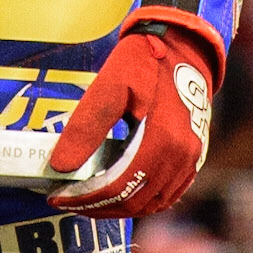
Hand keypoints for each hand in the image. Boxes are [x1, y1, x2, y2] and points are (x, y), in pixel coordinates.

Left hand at [47, 19, 215, 216]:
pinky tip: (120, 192)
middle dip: (97, 206)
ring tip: (89, 198)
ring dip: (118, 207)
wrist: (183, 45)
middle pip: (134, 203)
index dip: (84, 198)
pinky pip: (168, 194)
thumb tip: (62, 166)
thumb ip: (86, 127)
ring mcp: (191, 160)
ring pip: (152, 203)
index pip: (117, 188)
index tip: (57, 197)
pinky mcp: (194, 157)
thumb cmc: (145, 61)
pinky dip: (142, 200)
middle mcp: (181, 158)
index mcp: (162, 141)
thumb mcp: (110, 86)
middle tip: (68, 200)